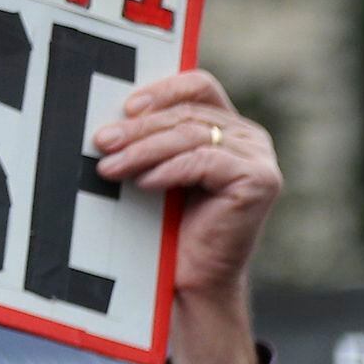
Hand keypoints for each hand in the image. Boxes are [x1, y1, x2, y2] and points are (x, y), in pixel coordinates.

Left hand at [93, 71, 282, 363]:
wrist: (194, 277)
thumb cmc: (174, 224)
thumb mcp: (161, 165)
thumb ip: (155, 133)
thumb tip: (117, 107)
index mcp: (231, 128)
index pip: (199, 86)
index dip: (162, 89)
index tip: (124, 107)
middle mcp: (252, 139)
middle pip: (188, 114)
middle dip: (139, 129)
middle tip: (102, 142)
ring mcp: (261, 160)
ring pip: (192, 136)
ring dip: (144, 150)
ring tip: (111, 166)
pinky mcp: (261, 182)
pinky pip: (205, 161)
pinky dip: (169, 170)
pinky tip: (145, 182)